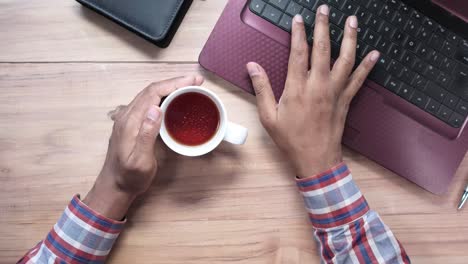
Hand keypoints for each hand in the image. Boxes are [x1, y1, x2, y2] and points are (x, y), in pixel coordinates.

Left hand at [83, 75, 203, 219]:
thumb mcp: (140, 160)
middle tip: (196, 81)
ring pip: (150, 94)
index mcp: (130, 121)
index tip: (192, 81)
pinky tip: (173, 99)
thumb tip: (155, 108)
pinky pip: (148, 102)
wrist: (114, 186)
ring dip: (170, 87)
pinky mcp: (131, 123)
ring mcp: (128, 118)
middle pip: (152, 89)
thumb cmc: (129, 177)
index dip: (174, 84)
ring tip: (189, 86)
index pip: (153, 93)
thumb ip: (147, 134)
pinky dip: (164, 96)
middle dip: (175, 82)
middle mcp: (127, 115)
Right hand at [246, 5, 378, 177]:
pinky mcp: (346, 100)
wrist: (316, 159)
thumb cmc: (291, 140)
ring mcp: (334, 92)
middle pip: (322, 49)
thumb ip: (261, 88)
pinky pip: (359, 79)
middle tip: (324, 9)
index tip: (299, 19)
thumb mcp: (268, 116)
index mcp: (296, 88)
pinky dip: (368, 65)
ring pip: (345, 59)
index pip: (298, 53)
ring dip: (349, 38)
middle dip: (323, 26)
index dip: (298, 33)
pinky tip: (375, 53)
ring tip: (352, 21)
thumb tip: (252, 66)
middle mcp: (318, 86)